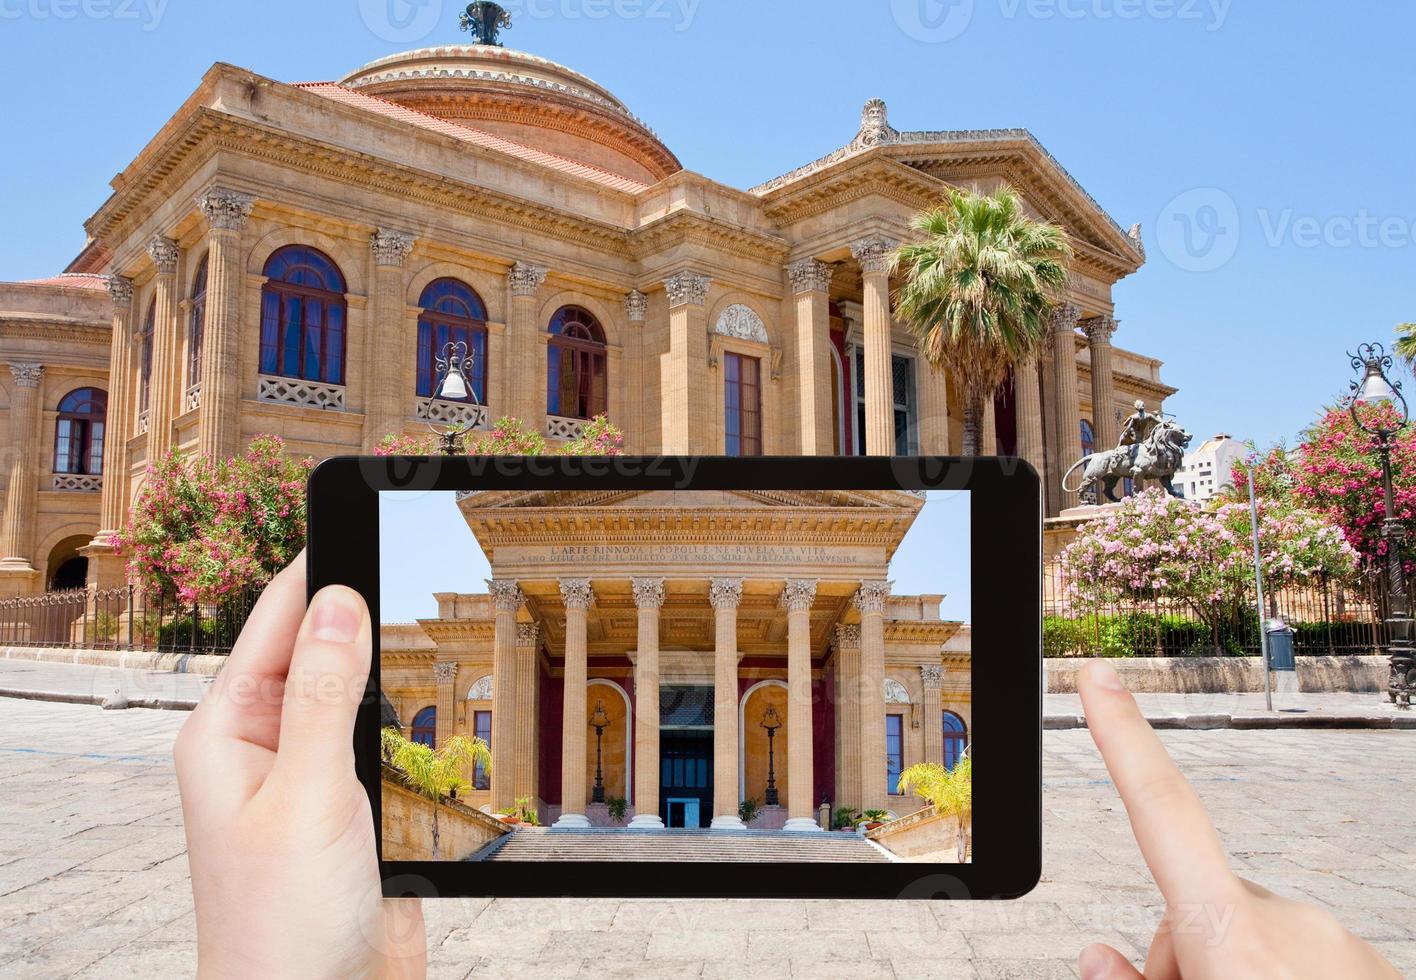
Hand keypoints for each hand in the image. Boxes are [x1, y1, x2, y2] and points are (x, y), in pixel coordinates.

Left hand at [174, 554, 424, 977]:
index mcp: (227, 732)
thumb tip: (339, 601)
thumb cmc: (280, 926)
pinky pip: (388, 737)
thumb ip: (323, 696)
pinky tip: (449, 695)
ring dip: (398, 663)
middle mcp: (265, 745)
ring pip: (362, 691)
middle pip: (322, 647)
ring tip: (445, 612)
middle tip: (423, 555)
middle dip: (369, 606)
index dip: (320, 565)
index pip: (275, 620)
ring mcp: (312, 776)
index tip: (365, 515)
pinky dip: (418, 714)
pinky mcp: (355, 807)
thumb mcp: (305, 796)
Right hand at [1076, 659, 1397, 978]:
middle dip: (1184, 953)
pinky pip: (1303, 957)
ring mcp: (1340, 940)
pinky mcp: (1373, 963)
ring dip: (1235, 969)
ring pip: (1250, 935)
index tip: (1100, 676)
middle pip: (1197, 906)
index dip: (1123, 737)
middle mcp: (1289, 922)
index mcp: (1231, 938)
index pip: (1161, 810)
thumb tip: (1100, 957)